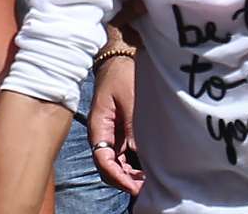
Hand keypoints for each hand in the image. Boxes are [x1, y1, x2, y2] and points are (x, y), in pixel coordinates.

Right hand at [87, 53, 142, 194]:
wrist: (119, 59)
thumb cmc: (122, 74)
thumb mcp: (129, 98)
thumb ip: (132, 126)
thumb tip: (138, 153)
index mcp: (99, 127)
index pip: (103, 160)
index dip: (117, 177)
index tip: (133, 186)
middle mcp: (102, 134)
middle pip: (108, 167)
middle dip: (124, 180)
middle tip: (146, 188)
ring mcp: (110, 134)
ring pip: (116, 163)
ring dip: (130, 174)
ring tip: (149, 182)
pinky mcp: (119, 132)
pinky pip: (123, 154)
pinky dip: (133, 164)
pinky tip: (147, 169)